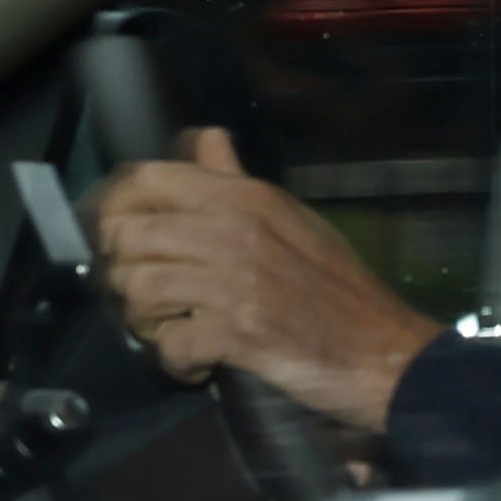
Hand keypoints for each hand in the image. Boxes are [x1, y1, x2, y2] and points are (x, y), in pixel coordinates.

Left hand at [94, 127, 439, 438]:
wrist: (386, 353)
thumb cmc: (339, 289)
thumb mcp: (294, 220)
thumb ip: (238, 182)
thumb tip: (206, 139)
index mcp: (247, 199)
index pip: (147, 180)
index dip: (114, 208)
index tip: (118, 237)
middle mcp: (237, 231)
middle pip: (129, 237)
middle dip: (126, 273)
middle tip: (150, 297)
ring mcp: (237, 282)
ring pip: (138, 289)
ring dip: (146, 320)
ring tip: (171, 330)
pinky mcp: (238, 333)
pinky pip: (170, 343)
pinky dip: (175, 360)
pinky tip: (196, 362)